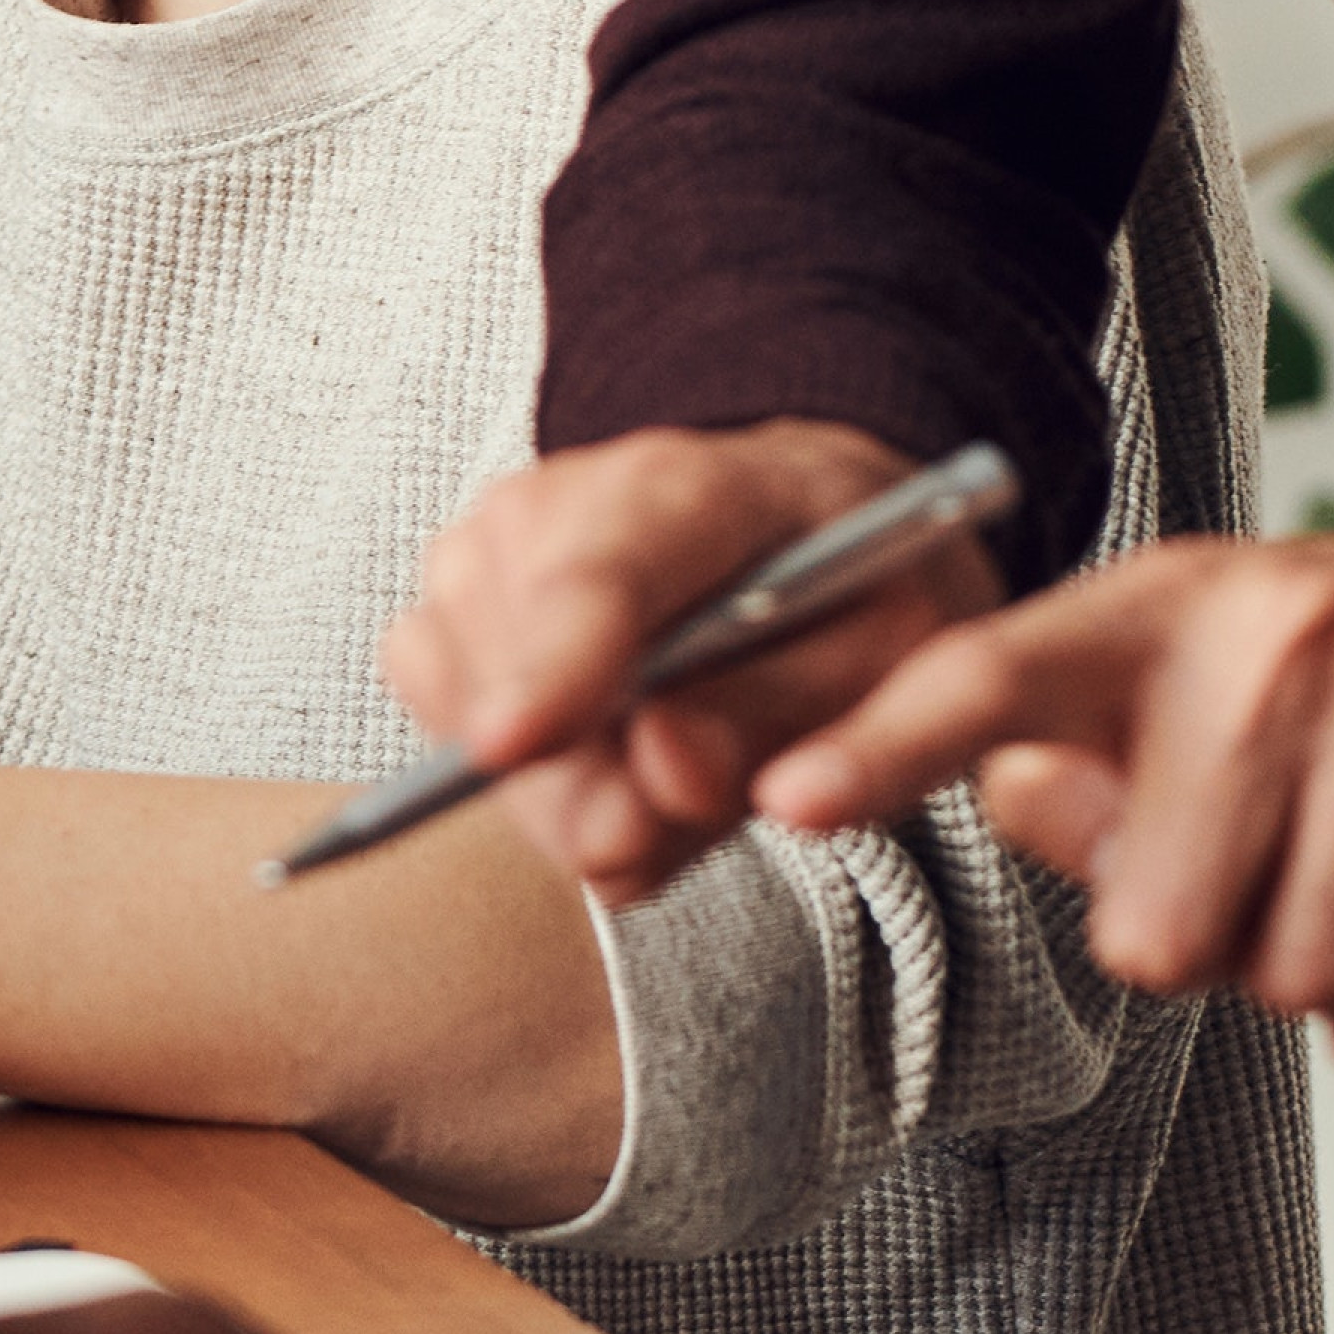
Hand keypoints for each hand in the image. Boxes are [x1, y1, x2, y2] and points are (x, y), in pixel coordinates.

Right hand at [377, 421, 981, 902]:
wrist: (810, 526)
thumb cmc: (861, 590)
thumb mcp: (899, 661)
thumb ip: (796, 721)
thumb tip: (669, 773)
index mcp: (697, 490)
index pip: (601, 574)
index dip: (550, 663)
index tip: (507, 748)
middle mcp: (565, 497)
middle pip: (511, 650)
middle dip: (561, 782)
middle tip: (639, 843)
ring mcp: (493, 536)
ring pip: (459, 687)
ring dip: (547, 783)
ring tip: (653, 789)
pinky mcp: (455, 585)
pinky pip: (433, 692)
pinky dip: (508, 760)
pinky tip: (595, 767)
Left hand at [746, 518, 1333, 1073]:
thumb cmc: (1319, 682)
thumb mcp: (1166, 692)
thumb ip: (1062, 769)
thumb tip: (1014, 798)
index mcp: (1147, 605)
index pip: (985, 680)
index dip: (880, 749)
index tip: (784, 801)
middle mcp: (1272, 624)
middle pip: (1153, 919)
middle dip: (1192, 939)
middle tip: (1243, 870)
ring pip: (1286, 964)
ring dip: (1299, 967)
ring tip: (1333, 877)